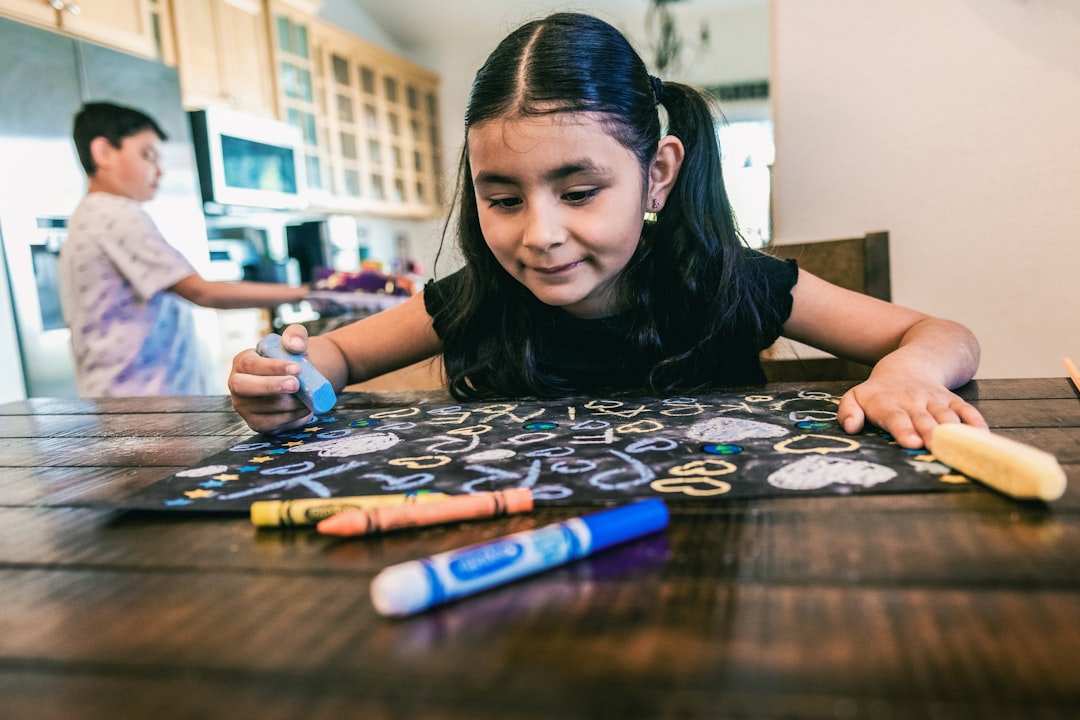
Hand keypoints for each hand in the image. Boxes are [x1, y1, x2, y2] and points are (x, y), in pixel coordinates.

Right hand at [228, 325, 315, 432]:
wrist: (298, 380)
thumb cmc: (292, 359)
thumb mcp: (295, 340)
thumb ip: (296, 335)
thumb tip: (295, 346)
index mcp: (242, 362)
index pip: (251, 364)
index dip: (272, 367)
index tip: (297, 368)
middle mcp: (237, 385)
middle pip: (244, 387)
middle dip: (271, 386)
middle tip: (295, 384)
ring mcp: (244, 407)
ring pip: (264, 408)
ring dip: (289, 403)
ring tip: (308, 396)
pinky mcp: (256, 423)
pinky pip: (273, 424)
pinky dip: (292, 417)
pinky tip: (305, 408)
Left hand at [836, 373, 987, 449]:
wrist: (909, 365)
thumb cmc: (879, 391)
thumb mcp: (855, 396)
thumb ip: (848, 411)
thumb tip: (851, 427)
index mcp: (889, 405)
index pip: (896, 418)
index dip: (904, 430)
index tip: (911, 442)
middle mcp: (914, 403)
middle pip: (925, 420)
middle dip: (931, 434)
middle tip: (937, 447)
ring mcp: (935, 401)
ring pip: (947, 416)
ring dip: (955, 430)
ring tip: (962, 446)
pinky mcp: (953, 400)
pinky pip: (967, 409)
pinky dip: (976, 421)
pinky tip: (982, 435)